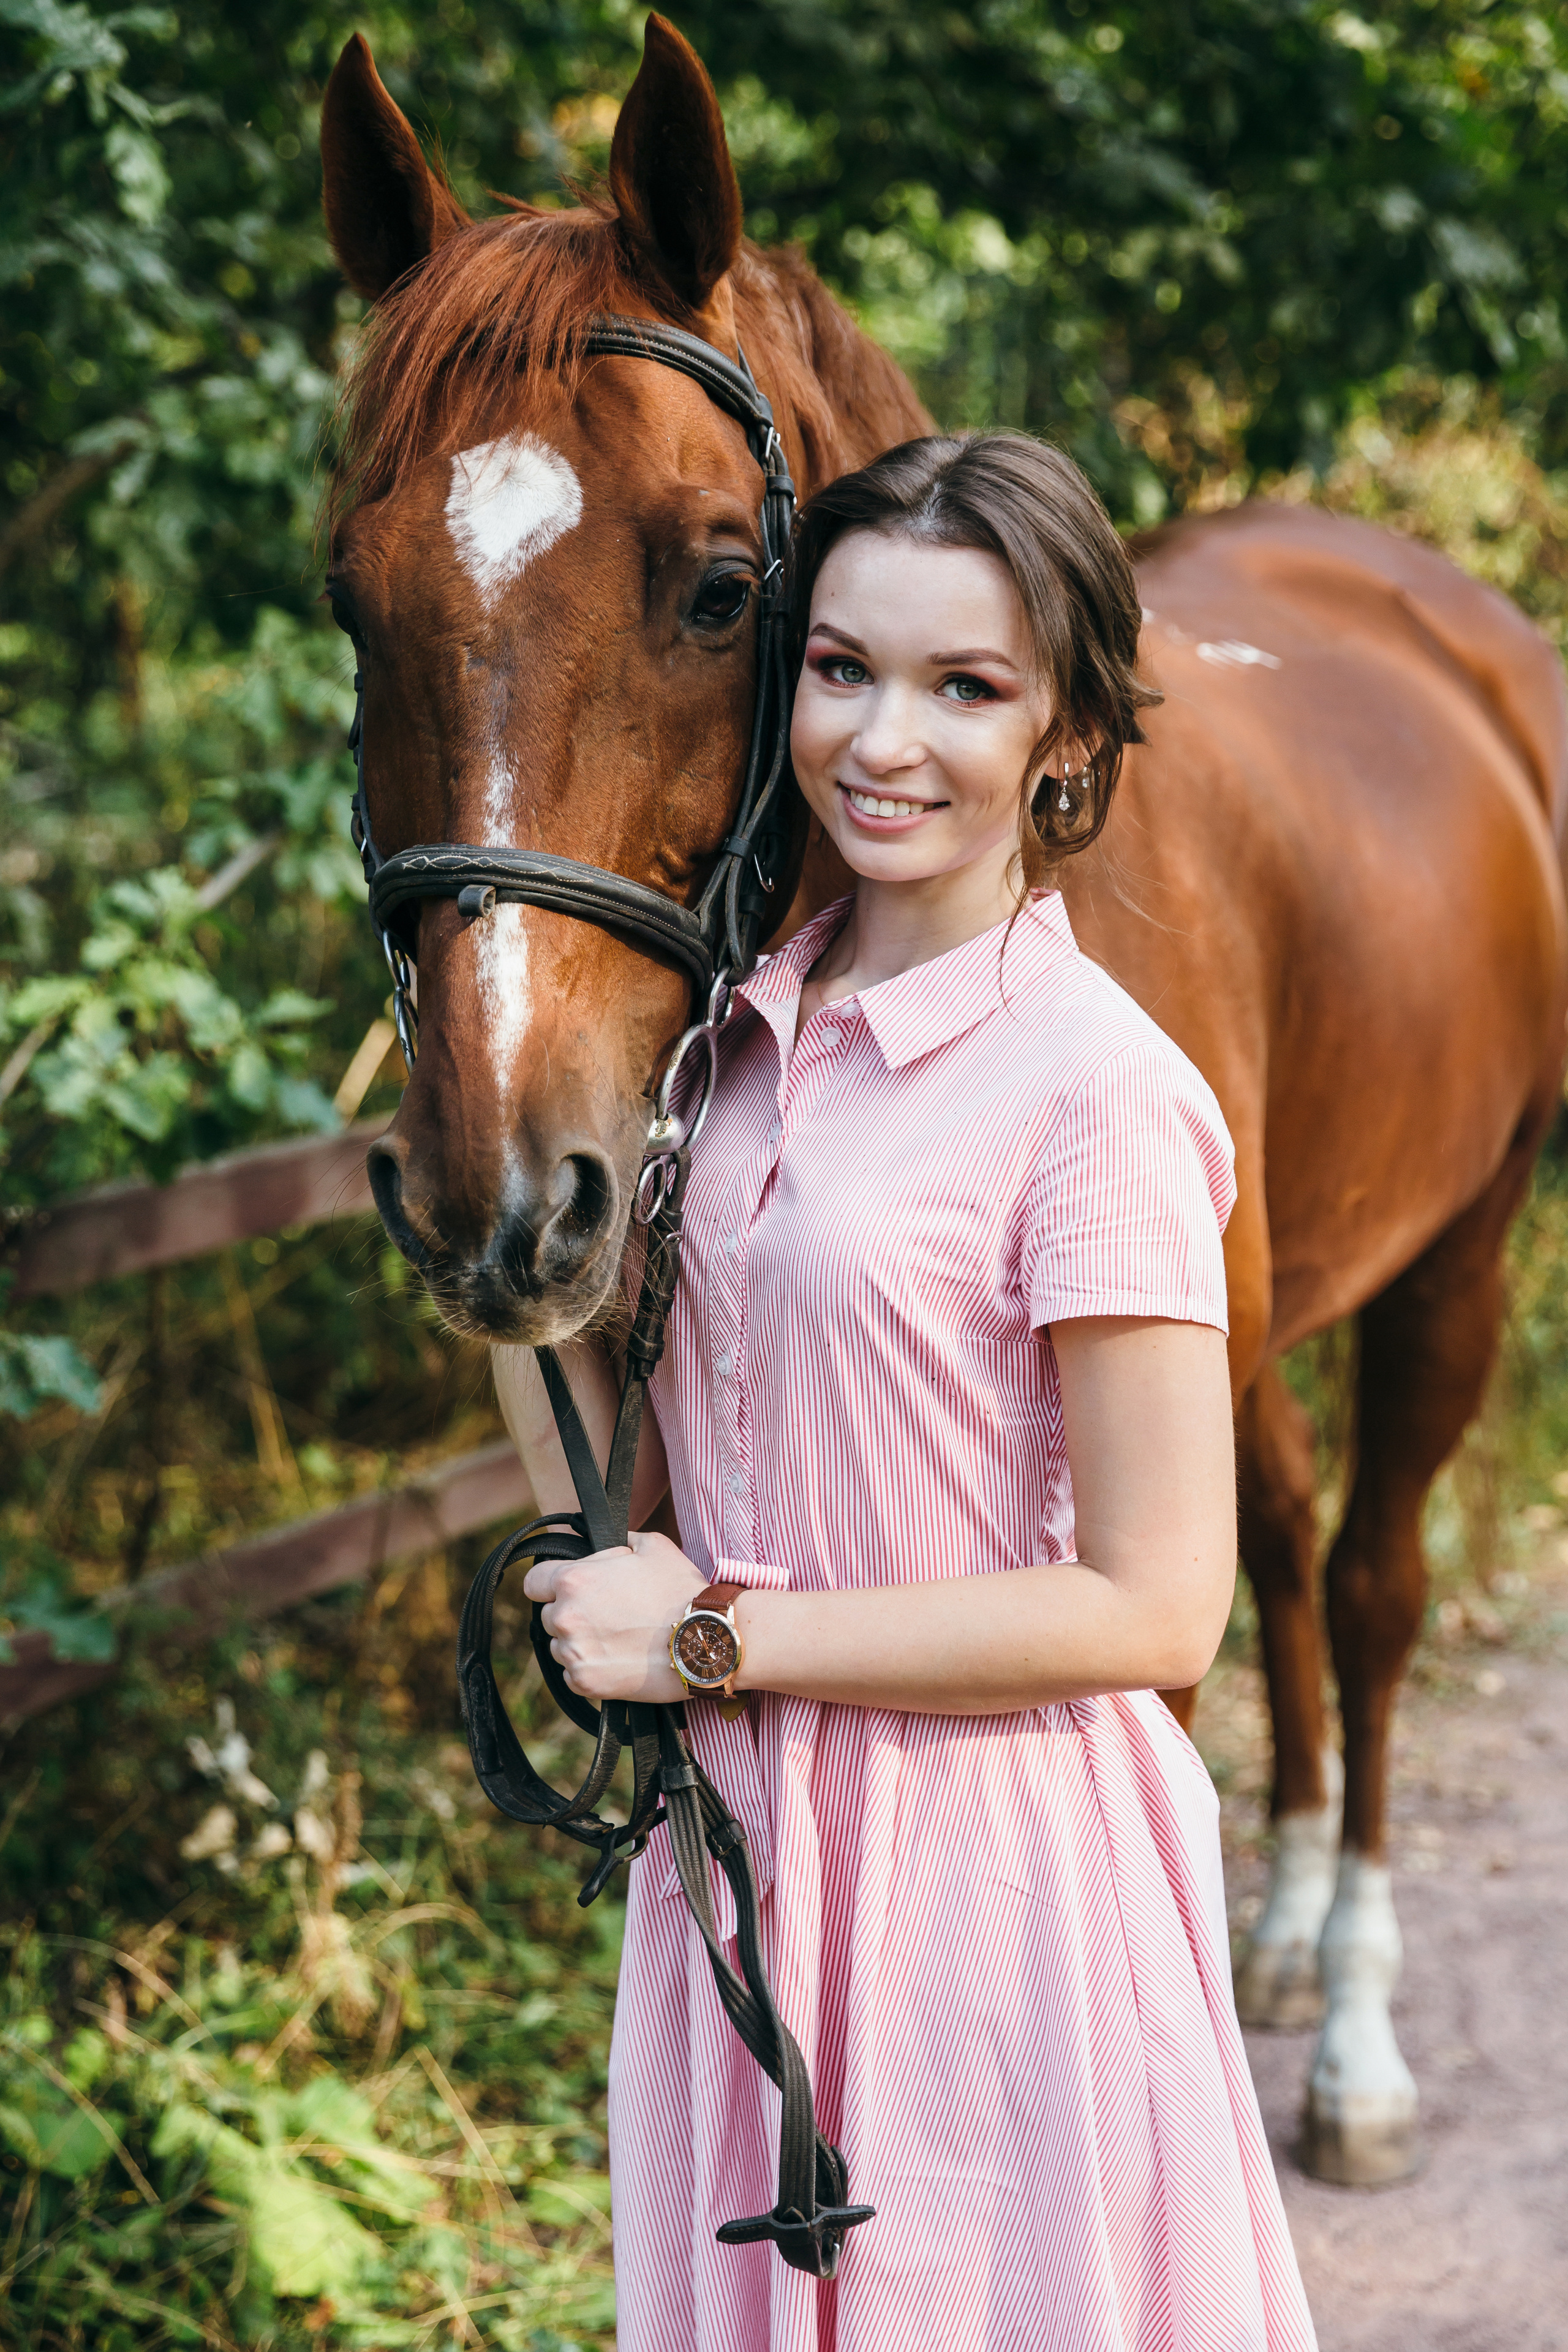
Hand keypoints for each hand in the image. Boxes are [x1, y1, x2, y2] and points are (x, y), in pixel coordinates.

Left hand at [522, 1528, 705, 1702]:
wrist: (705, 1640)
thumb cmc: (680, 1590)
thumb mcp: (652, 1546)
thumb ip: (619, 1542)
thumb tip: (609, 1544)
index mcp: (574, 1580)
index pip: (534, 1582)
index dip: (551, 1584)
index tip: (569, 1590)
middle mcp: (566, 1617)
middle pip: (550, 1616)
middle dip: (572, 1613)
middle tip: (607, 1615)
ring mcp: (573, 1653)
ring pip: (560, 1647)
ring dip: (580, 1643)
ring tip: (618, 1639)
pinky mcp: (585, 1683)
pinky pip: (573, 1675)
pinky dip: (591, 1669)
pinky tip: (619, 1660)